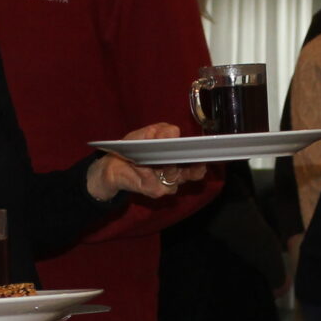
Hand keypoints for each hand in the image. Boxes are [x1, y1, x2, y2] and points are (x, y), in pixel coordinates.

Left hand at [88, 123, 206, 202]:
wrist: (115, 164)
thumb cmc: (136, 148)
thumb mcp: (150, 133)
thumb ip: (163, 130)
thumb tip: (174, 132)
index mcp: (180, 160)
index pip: (198, 162)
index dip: (204, 157)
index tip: (206, 150)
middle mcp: (177, 174)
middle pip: (194, 174)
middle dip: (194, 166)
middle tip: (192, 157)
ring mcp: (166, 185)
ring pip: (174, 176)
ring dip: (166, 165)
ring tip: (158, 155)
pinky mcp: (154, 191)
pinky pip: (154, 182)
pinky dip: (147, 171)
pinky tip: (140, 163)